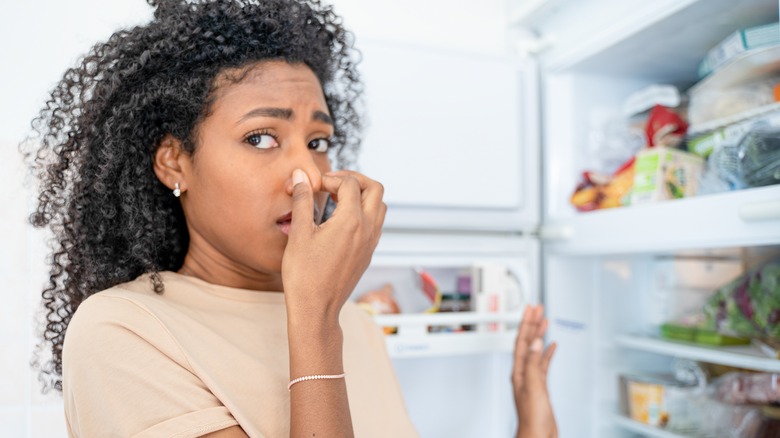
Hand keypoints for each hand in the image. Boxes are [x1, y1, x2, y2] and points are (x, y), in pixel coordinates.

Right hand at [281, 169, 385, 326]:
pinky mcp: (368, 253)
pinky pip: (375, 224)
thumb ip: (303, 200)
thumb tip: (301, 177)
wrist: (316, 309)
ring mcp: (371, 243)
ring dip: (362, 195)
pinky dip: (364, 212)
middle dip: (355, 179)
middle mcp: (367, 230)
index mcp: (351, 221)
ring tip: (338, 198)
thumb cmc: (304, 275)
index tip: (315, 185)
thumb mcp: (299, 233)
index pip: (350, 184)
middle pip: (375, 189)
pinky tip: (341, 219)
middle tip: (334, 182)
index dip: (331, 178)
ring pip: (379, 206)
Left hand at [512, 305, 557, 437]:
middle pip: (528, 342)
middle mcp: (523, 372)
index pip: (522, 340)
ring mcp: (532, 378)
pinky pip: (543, 363)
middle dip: (532, 323)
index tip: (531, 308)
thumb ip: (534, 363)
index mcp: (519, 370)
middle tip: (537, 308)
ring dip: (540, 334)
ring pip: (536, 350)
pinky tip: (552, 346)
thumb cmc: (533, 418)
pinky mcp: (541, 386)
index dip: (526, 323)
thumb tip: (536, 342)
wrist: (538, 435)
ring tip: (544, 320)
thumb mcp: (534, 386)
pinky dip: (548, 353)